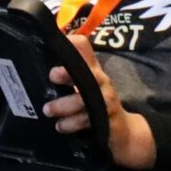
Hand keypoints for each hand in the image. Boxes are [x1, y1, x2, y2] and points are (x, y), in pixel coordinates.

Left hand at [44, 33, 154, 168]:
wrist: (122, 129)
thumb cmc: (99, 102)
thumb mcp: (87, 83)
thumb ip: (72, 69)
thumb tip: (52, 49)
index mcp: (94, 71)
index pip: (85, 50)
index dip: (74, 45)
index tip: (60, 40)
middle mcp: (102, 83)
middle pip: (88, 75)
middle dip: (69, 74)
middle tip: (52, 75)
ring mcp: (106, 102)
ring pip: (85, 102)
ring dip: (65, 106)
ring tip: (48, 110)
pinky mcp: (106, 120)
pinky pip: (88, 121)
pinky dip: (72, 124)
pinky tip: (61, 126)